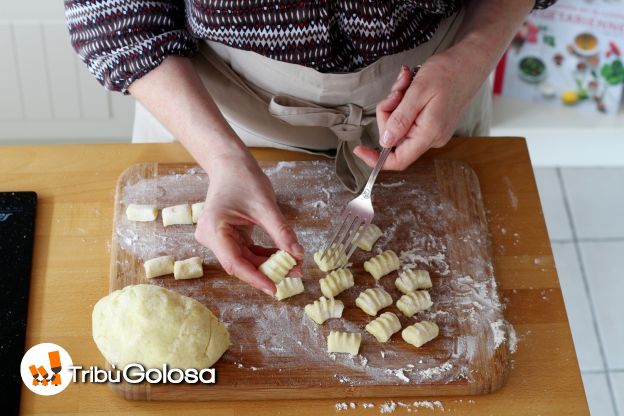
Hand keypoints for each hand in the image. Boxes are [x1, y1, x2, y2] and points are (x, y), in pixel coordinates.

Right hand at [194, 154, 303, 295]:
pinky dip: (264, 255)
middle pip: (240, 264)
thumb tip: (297, 255)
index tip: (275, 288)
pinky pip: (247, 252)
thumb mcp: (265, 206)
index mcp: (214, 229)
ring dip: (268, 264)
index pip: (235, 263)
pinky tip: (283, 256)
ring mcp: (219, 238)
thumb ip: (281, 232)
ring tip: (293, 265)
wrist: (231, 164)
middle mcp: (212, 238)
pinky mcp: (228, 237)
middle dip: (267, 271)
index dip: (255, 278)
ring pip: (245, 260)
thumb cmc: (243, 178)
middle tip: (294, 273)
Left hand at [354, 51, 484, 169]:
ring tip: (407, 84)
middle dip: (387, 114)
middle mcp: (431, 138)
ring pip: (398, 126)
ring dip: (396, 104)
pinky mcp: (431, 123)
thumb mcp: (418, 92)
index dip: (376, 159)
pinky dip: (403, 103)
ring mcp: (432, 131)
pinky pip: (407, 119)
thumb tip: (385, 142)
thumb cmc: (447, 73)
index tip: (359, 149)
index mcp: (429, 134)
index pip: (398, 161)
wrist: (470, 62)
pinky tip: (411, 88)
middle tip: (396, 92)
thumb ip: (400, 119)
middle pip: (393, 139)